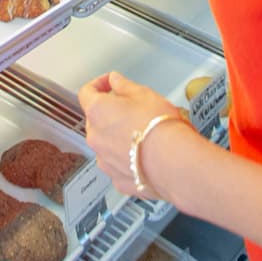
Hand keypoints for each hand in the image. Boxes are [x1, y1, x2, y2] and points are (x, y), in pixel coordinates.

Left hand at [78, 72, 189, 197]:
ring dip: (118, 137)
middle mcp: (96, 137)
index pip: (86, 92)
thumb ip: (124, 85)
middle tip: (132, 109)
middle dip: (111, 113)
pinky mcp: (117, 179)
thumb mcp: (144, 94)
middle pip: (96, 120)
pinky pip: (117, 164)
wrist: (175, 162)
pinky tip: (145, 154)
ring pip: (106, 144)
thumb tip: (116, 81)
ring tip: (142, 134)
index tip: (109, 83)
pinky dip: (127, 158)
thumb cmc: (160, 127)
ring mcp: (105, 160)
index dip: (98, 84)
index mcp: (98, 111)